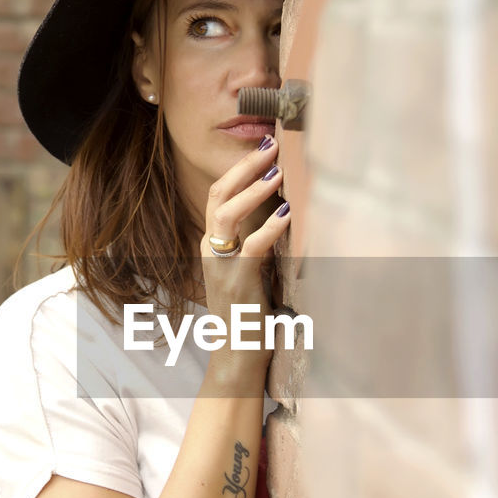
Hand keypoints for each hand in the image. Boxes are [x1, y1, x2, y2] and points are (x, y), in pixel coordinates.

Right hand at [199, 137, 290, 378]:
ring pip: (227, 216)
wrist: (238, 353)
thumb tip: (283, 209)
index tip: (263, 145)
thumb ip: (256, 241)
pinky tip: (287, 214)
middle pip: (219, 196)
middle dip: (244, 167)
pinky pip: (252, 248)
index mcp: (212, 244)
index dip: (240, 168)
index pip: (220, 195)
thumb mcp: (249, 268)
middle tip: (269, 144)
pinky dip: (269, 229)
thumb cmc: (248, 311)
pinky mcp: (238, 283)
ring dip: (253, 191)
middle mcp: (211, 250)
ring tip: (276, 170)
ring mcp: (221, 266)